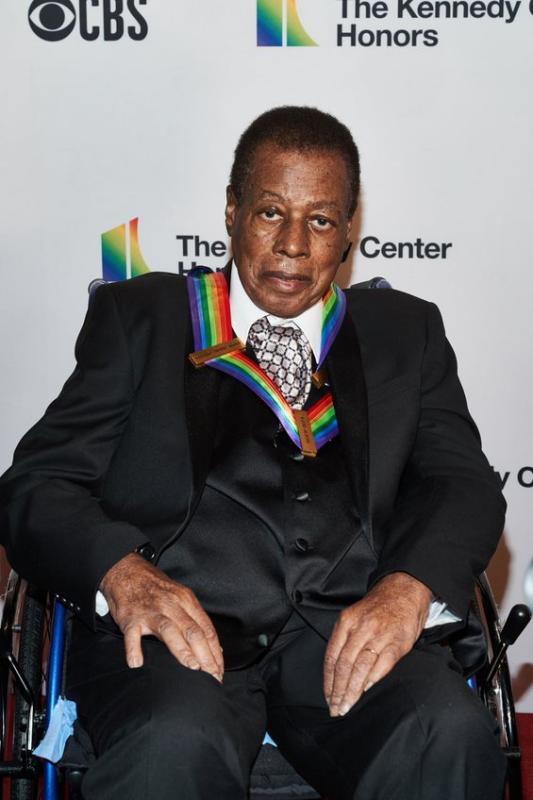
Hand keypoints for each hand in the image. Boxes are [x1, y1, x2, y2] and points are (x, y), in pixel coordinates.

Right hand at [100, 553, 223, 680]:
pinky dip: (134, 648)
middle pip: (193, 631)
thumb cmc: (155, 587)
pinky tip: (137, 663)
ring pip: (170, 630)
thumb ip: (195, 619)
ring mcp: (151, 611)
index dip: (215, 652)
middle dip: (206, 656)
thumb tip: (214, 646)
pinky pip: (133, 634)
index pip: (206, 629)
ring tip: (192, 668)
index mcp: (186, 600)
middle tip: (212, 677)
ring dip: (182, 650)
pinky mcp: (131, 617)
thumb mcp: (180, 596)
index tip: (219, 671)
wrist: (126, 570)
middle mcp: (171, 605)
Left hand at [323, 572, 431, 716]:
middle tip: (336, 708)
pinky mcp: (398, 642)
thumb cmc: (379, 607)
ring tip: (347, 705)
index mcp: (346, 621)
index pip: (332, 656)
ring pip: (360, 667)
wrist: (405, 588)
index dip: (328, 680)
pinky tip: (366, 690)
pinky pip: (382, 665)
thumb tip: (339, 673)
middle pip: (344, 664)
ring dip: (352, 690)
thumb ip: (346, 641)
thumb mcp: (355, 616)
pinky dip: (372, 680)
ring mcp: (380, 634)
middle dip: (338, 690)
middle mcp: (360, 627)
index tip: (327, 697)